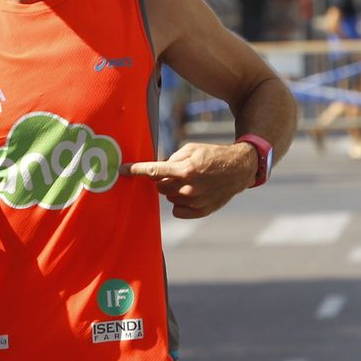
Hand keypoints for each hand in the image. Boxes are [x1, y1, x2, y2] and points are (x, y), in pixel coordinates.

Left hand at [125, 142, 260, 218]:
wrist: (238, 169)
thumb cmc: (213, 155)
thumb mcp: (191, 149)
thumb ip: (171, 160)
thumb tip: (155, 172)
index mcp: (186, 169)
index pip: (154, 171)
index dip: (136, 170)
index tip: (122, 170)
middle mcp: (190, 187)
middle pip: (159, 187)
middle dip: (163, 180)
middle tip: (176, 173)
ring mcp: (196, 201)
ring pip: (169, 198)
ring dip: (173, 190)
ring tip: (191, 181)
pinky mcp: (201, 211)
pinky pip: (178, 210)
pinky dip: (180, 203)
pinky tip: (193, 193)